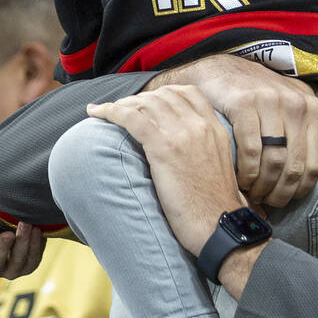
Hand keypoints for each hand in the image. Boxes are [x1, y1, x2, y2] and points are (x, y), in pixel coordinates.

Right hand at [0, 215, 45, 278]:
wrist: (20, 227)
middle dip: (2, 248)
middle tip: (8, 234)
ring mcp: (10, 271)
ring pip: (16, 262)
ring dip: (22, 243)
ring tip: (27, 225)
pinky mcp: (28, 267)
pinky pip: (33, 259)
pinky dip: (36, 244)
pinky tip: (37, 230)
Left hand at [87, 85, 242, 255]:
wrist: (220, 225)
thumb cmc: (215, 206)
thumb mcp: (218, 165)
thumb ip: (204, 147)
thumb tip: (182, 148)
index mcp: (214, 128)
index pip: (188, 93)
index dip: (163, 93)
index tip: (147, 102)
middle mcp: (200, 125)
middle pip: (162, 95)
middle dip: (138, 99)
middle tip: (121, 110)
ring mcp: (182, 134)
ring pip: (145, 103)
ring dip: (121, 104)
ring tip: (105, 113)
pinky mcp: (164, 147)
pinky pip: (131, 117)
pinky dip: (110, 112)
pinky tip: (97, 114)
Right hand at [146, 54, 317, 205]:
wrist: (220, 69)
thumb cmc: (260, 90)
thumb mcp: (297, 94)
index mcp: (311, 106)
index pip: (314, 164)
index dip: (299, 189)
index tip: (285, 198)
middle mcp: (294, 102)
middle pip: (294, 167)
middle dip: (280, 193)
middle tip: (266, 202)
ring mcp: (269, 101)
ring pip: (273, 161)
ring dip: (262, 186)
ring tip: (253, 194)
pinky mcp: (243, 104)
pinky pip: (251, 150)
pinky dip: (247, 172)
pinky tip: (241, 179)